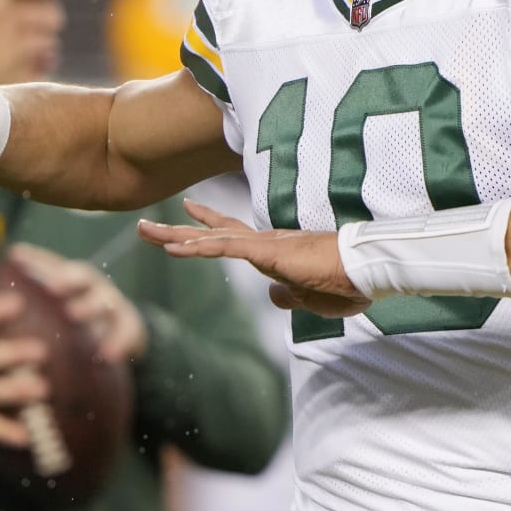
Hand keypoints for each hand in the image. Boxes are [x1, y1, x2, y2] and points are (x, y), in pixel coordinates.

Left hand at [7, 242, 148, 363]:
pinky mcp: (130, 326)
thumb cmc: (77, 323)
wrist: (123, 333)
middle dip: (66, 279)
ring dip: (89, 305)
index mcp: (72, 280)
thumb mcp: (59, 311)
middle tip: (51, 287)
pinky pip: (125, 333)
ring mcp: (113, 305)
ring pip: (103, 301)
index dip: (34, 258)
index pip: (52, 264)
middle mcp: (93, 287)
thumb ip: (32, 311)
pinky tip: (108, 356)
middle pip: (80, 276)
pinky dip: (117, 342)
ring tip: (74, 314)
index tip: (13, 255)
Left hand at [137, 199, 370, 318]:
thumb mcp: (313, 299)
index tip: (186, 212)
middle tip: (146, 226)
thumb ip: (291, 296)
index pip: (234, 237)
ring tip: (144, 231)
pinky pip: (225, 248)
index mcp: (275, 253)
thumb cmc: (348, 284)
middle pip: (213, 234)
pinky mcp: (268, 252)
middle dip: (178, 231)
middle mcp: (265, 243)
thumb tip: (273, 295)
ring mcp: (265, 246)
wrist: (366, 271)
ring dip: (174, 236)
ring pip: (211, 239)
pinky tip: (173, 248)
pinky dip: (197, 247)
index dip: (208, 227)